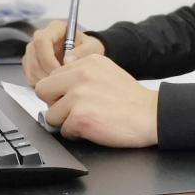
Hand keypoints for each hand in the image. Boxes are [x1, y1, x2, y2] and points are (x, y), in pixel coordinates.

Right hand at [23, 19, 105, 85]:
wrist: (84, 55)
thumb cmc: (88, 49)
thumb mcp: (93, 48)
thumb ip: (84, 51)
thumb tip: (67, 60)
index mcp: (55, 28)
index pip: (42, 40)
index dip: (48, 58)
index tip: (59, 71)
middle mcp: (41, 37)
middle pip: (33, 56)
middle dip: (46, 72)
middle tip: (62, 81)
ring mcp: (33, 50)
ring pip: (31, 68)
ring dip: (44, 79)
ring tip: (61, 81)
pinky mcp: (30, 63)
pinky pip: (30, 76)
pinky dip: (41, 83)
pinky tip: (55, 82)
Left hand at [34, 56, 157, 146]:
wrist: (151, 115)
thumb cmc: (131, 98)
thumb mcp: (107, 70)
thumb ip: (82, 67)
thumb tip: (62, 66)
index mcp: (86, 62)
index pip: (52, 75)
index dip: (60, 90)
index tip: (72, 98)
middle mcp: (79, 75)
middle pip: (43, 91)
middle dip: (55, 103)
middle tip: (74, 110)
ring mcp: (78, 96)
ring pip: (50, 114)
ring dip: (65, 121)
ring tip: (88, 118)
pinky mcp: (79, 117)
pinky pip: (63, 130)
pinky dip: (76, 133)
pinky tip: (93, 127)